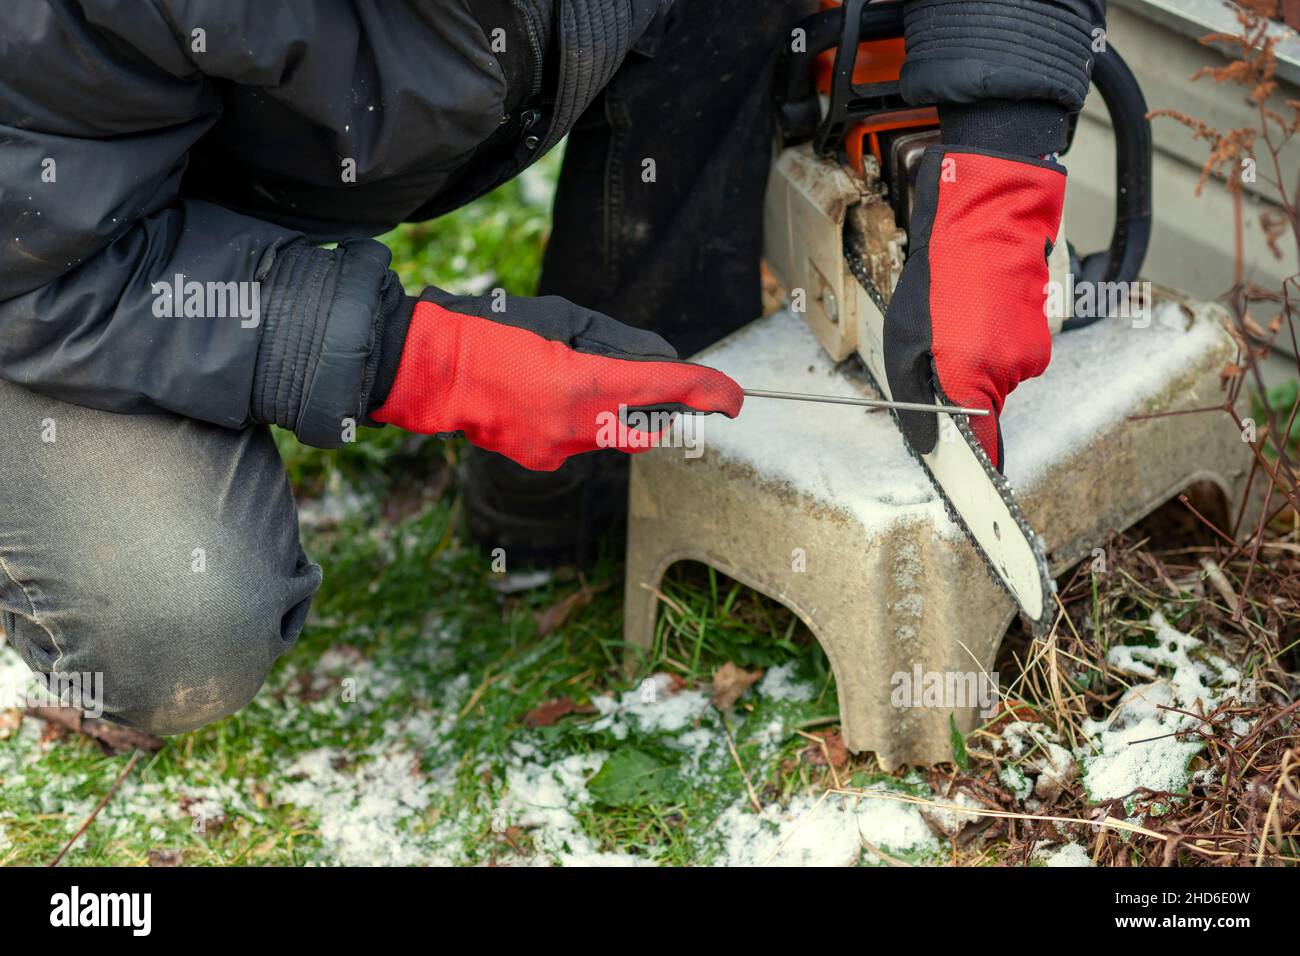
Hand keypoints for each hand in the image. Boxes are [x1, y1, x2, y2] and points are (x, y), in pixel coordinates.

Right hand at [372, 289, 742, 470]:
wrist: (429, 369)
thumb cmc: (493, 331)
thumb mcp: (565, 319)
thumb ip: (620, 345)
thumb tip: (661, 364)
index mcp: (585, 385)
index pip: (666, 389)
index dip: (707, 391)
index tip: (734, 398)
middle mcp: (577, 427)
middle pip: (649, 423)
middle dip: (662, 407)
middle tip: (664, 385)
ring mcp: (557, 450)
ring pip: (615, 433)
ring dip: (615, 409)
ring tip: (571, 375)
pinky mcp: (540, 460)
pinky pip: (581, 441)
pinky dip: (581, 420)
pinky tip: (546, 396)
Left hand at [883, 147, 1065, 470]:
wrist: (985, 225)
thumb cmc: (940, 279)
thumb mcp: (906, 343)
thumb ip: (918, 400)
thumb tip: (929, 443)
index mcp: (973, 377)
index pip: (982, 444)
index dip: (977, 469)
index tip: (973, 490)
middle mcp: (1009, 372)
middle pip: (984, 411)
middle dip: (961, 395)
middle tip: (939, 351)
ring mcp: (1030, 355)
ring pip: (996, 383)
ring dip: (975, 366)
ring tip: (958, 324)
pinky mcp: (1040, 339)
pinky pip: (1010, 360)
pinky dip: (992, 347)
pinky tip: (977, 317)